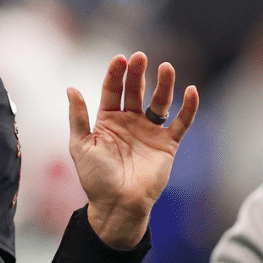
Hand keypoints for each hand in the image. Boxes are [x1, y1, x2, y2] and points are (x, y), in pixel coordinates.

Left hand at [66, 51, 199, 248]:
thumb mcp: (80, 145)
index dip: (115, 74)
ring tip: (165, 67)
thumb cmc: (95, 178)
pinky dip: (188, 108)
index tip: (119, 58)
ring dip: (163, 85)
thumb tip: (71, 88)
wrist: (117, 205)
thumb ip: (78, 117)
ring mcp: (150, 132)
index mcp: (107, 120)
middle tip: (140, 57)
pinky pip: (180, 123)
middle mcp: (130, 122)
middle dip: (137, 74)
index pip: (112, 90)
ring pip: (160, 102)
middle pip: (136, 91)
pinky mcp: (167, 144)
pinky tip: (191, 91)